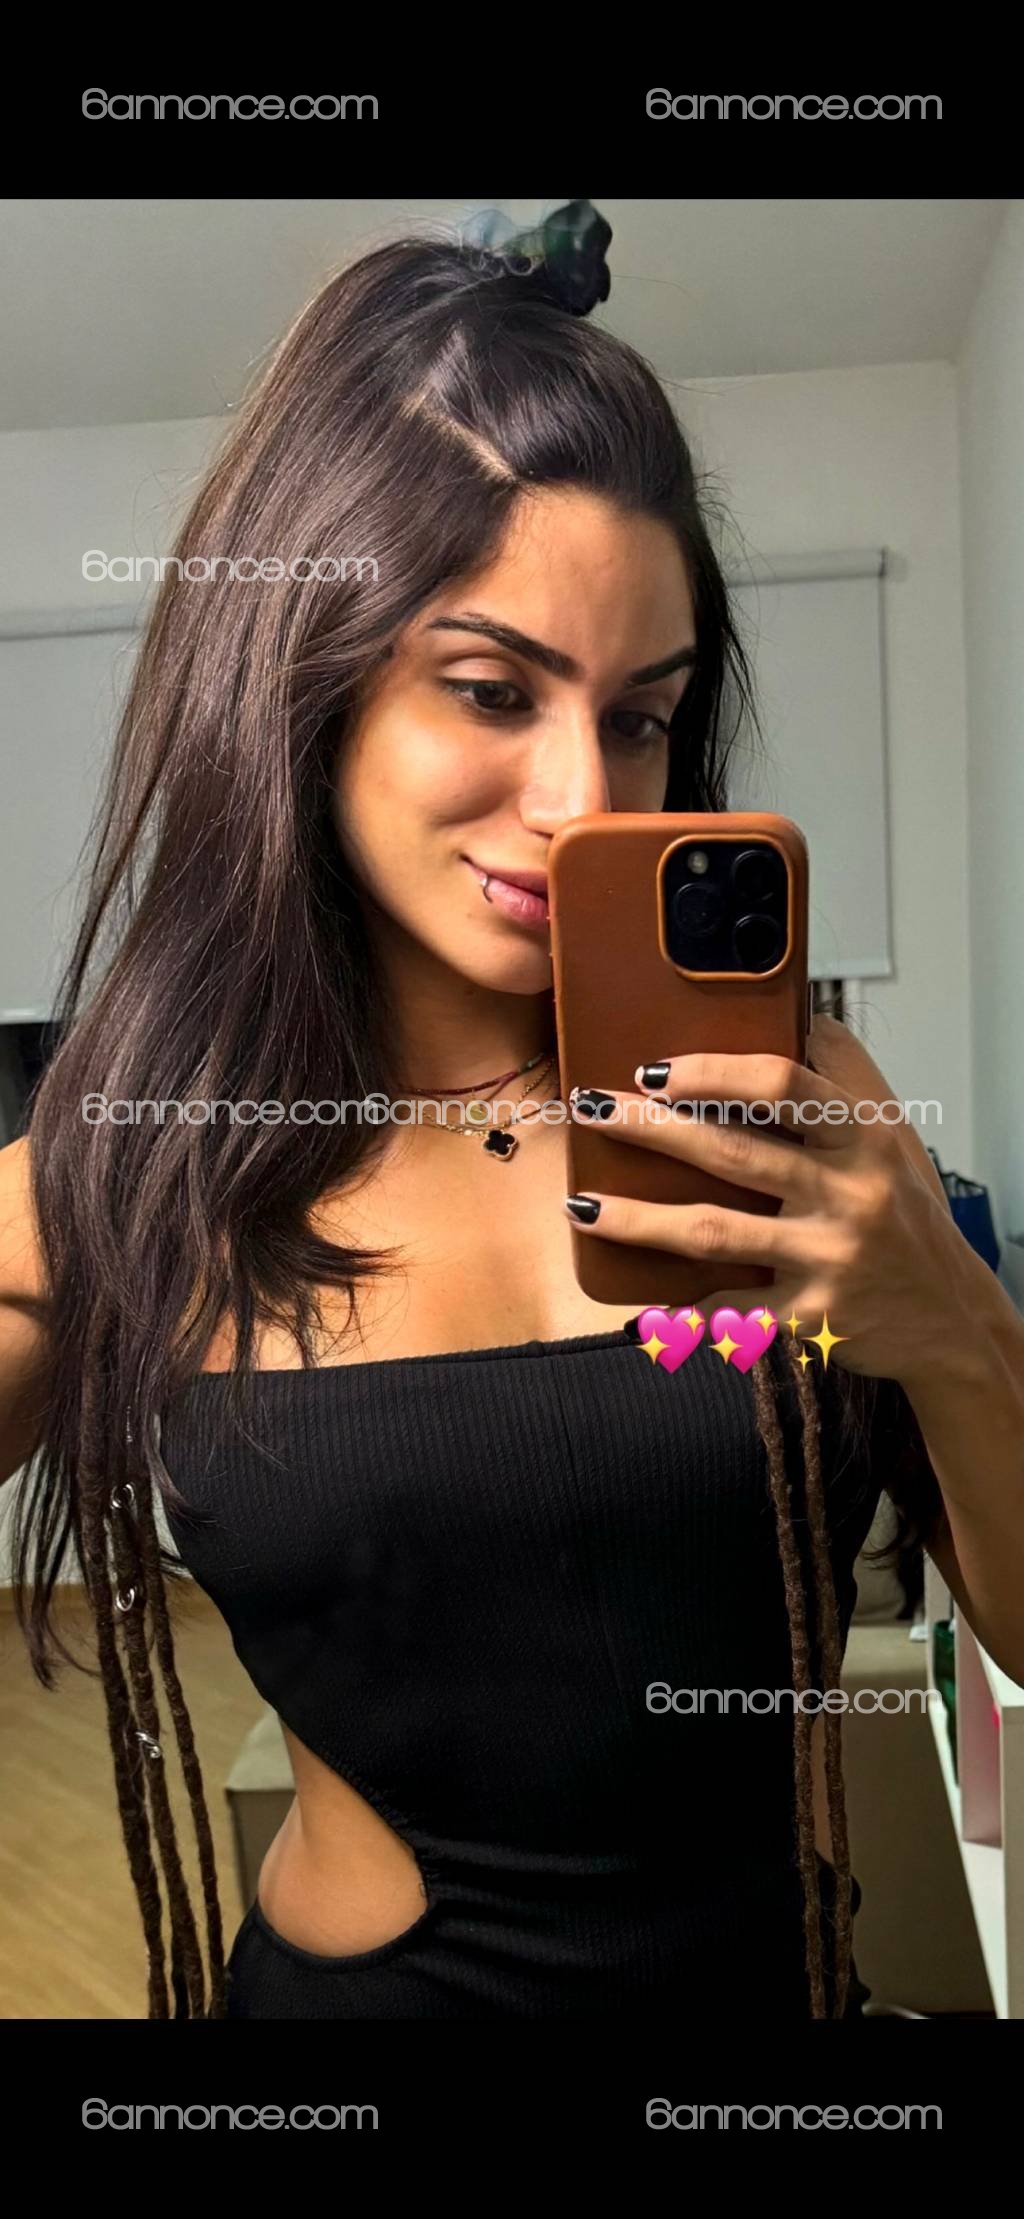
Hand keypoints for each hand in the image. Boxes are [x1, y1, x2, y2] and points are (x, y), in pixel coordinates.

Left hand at [565, 1015, 985, 1388]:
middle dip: (650, 1129)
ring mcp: (828, 1258)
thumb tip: (794, 1010)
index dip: (712, 1072)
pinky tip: (636, 1304)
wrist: (947, 1315)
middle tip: (591, 1110)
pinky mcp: (812, 1318)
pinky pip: (731, 1311)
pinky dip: (680, 1310)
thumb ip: (842, 1078)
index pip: (784, 1085)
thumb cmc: (905, 1214)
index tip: (654, 1068)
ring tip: (583, 1206)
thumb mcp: (891, 1136)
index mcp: (863, 1138)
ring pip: (715, 1232)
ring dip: (639, 1221)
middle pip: (732, 1152)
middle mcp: (848, 1195)